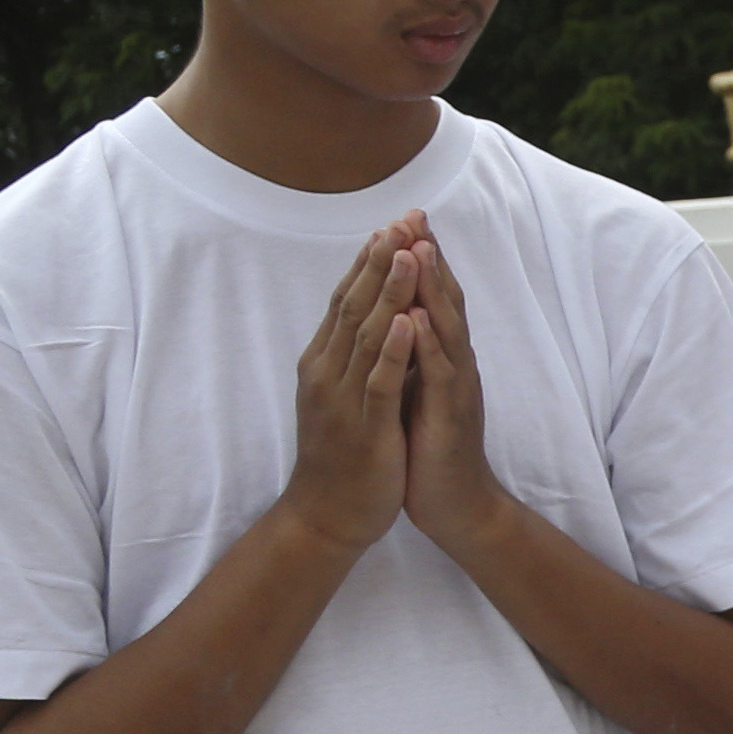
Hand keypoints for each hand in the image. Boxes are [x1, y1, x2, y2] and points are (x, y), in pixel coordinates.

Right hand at [281, 222, 421, 555]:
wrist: (328, 513)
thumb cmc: (344, 454)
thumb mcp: (346, 395)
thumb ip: (355, 358)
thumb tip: (375, 320)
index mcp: (324, 362)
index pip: (346, 300)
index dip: (369, 262)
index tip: (392, 224)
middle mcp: (327, 371)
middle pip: (354, 304)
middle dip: (379, 261)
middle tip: (401, 220)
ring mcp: (342, 397)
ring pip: (365, 334)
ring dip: (387, 291)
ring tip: (406, 251)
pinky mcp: (364, 425)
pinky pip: (378, 381)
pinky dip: (393, 349)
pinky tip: (408, 321)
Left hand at [395, 224, 509, 555]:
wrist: (457, 506)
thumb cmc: (432, 450)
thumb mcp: (419, 392)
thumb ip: (414, 355)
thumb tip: (397, 318)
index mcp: (443, 358)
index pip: (432, 298)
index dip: (420, 259)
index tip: (404, 219)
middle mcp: (455, 365)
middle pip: (444, 300)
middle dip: (428, 257)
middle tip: (415, 214)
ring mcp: (456, 389)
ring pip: (445, 329)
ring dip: (432, 289)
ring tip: (418, 249)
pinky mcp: (450, 417)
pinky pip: (438, 375)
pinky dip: (427, 344)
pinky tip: (415, 318)